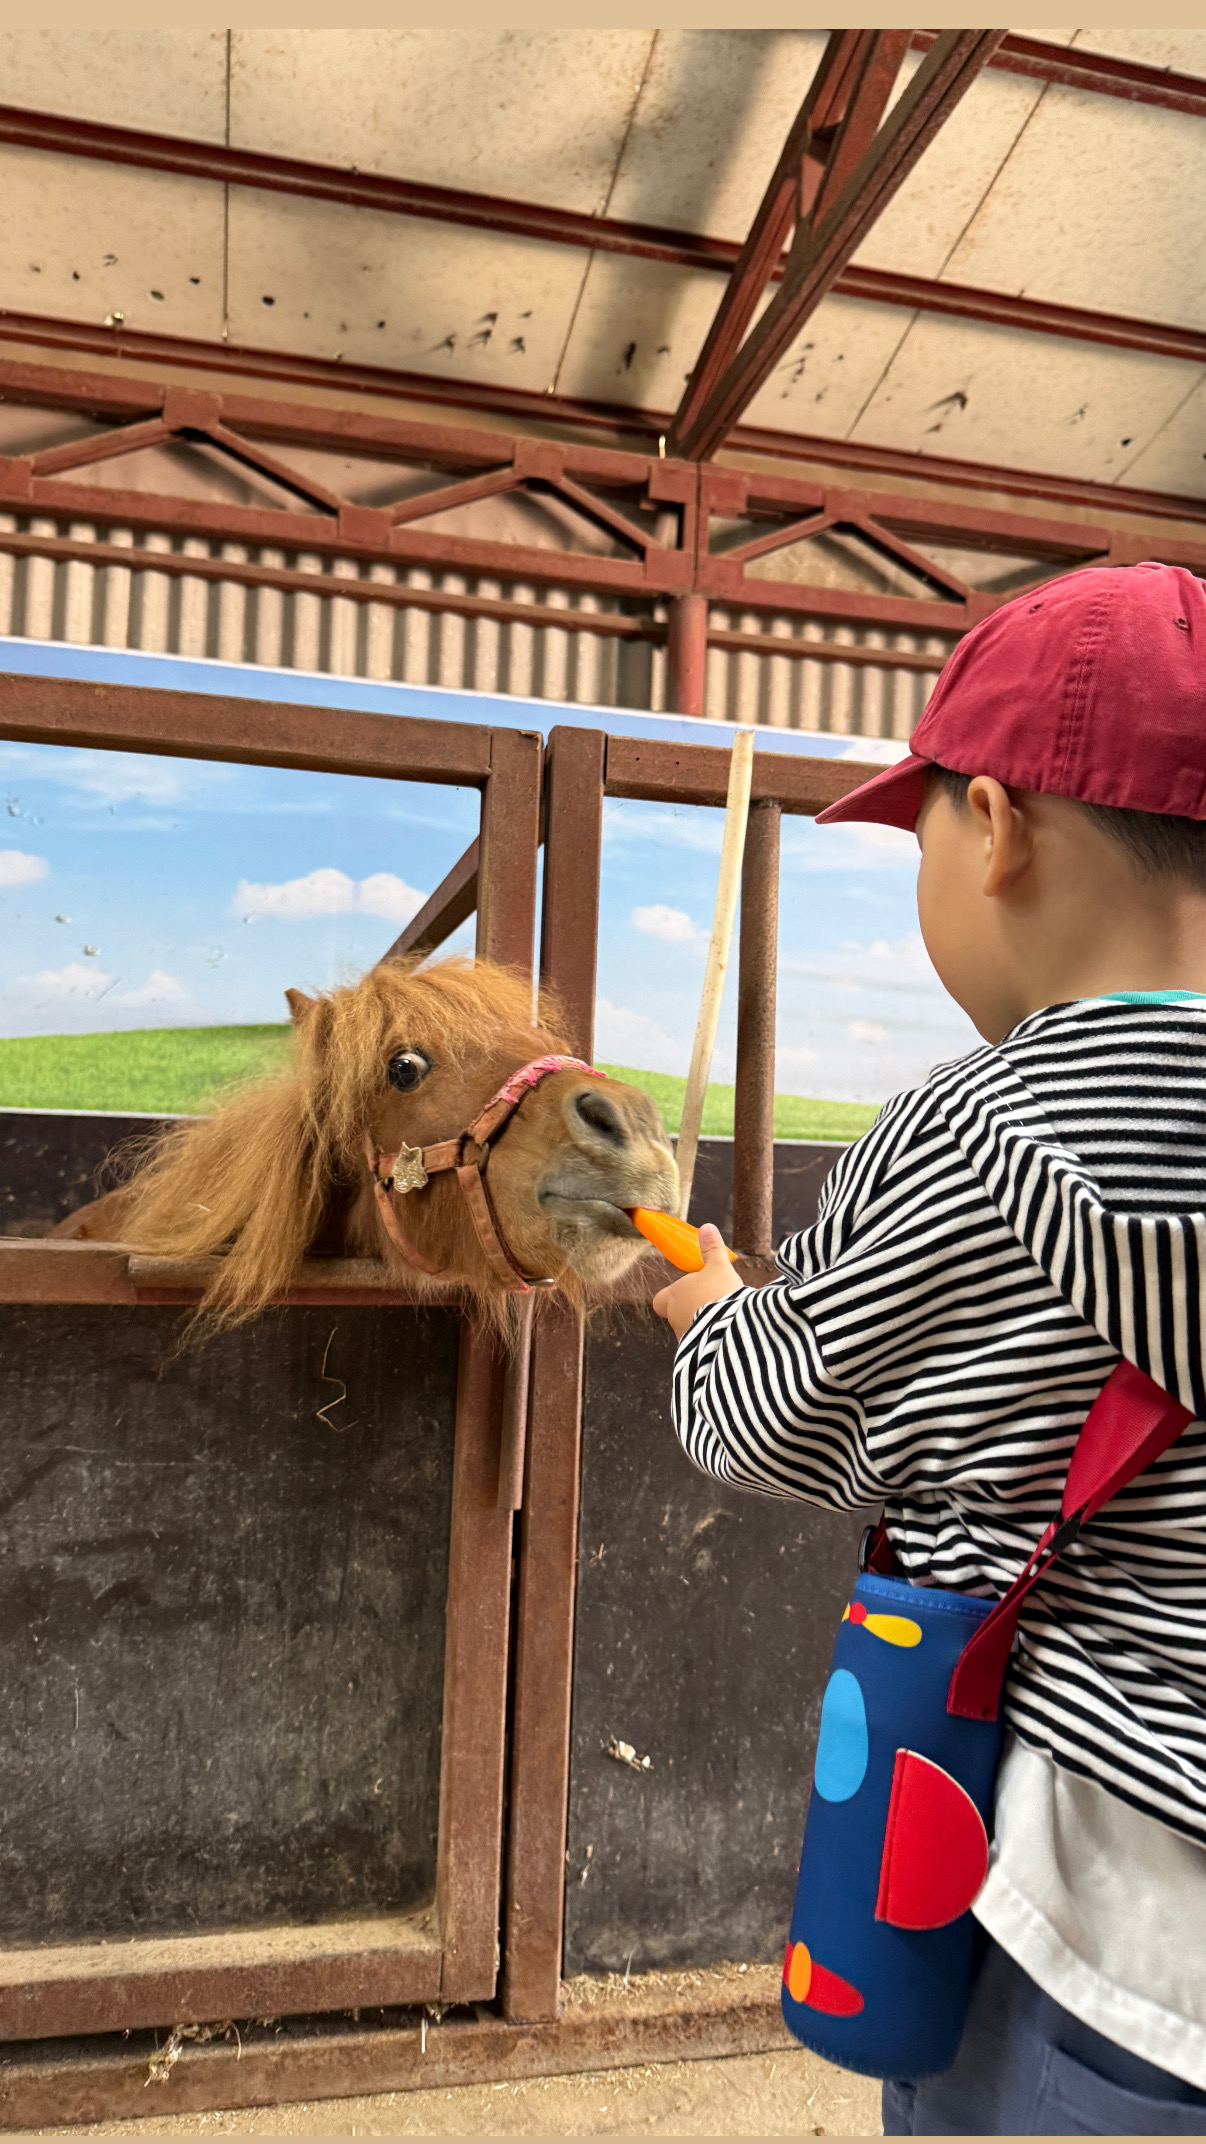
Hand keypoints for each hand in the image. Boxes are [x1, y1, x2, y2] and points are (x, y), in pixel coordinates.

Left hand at [652, 1223, 742, 1339]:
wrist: (729, 1330)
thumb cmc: (719, 1293)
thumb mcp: (719, 1266)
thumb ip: (712, 1249)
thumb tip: (707, 1227)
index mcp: (674, 1297)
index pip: (660, 1300)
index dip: (671, 1295)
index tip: (689, 1289)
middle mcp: (675, 1320)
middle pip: (678, 1315)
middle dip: (693, 1310)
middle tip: (714, 1303)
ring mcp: (686, 1339)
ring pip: (692, 1331)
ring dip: (704, 1325)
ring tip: (725, 1319)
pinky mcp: (699, 1354)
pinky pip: (703, 1345)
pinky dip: (712, 1340)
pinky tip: (728, 1335)